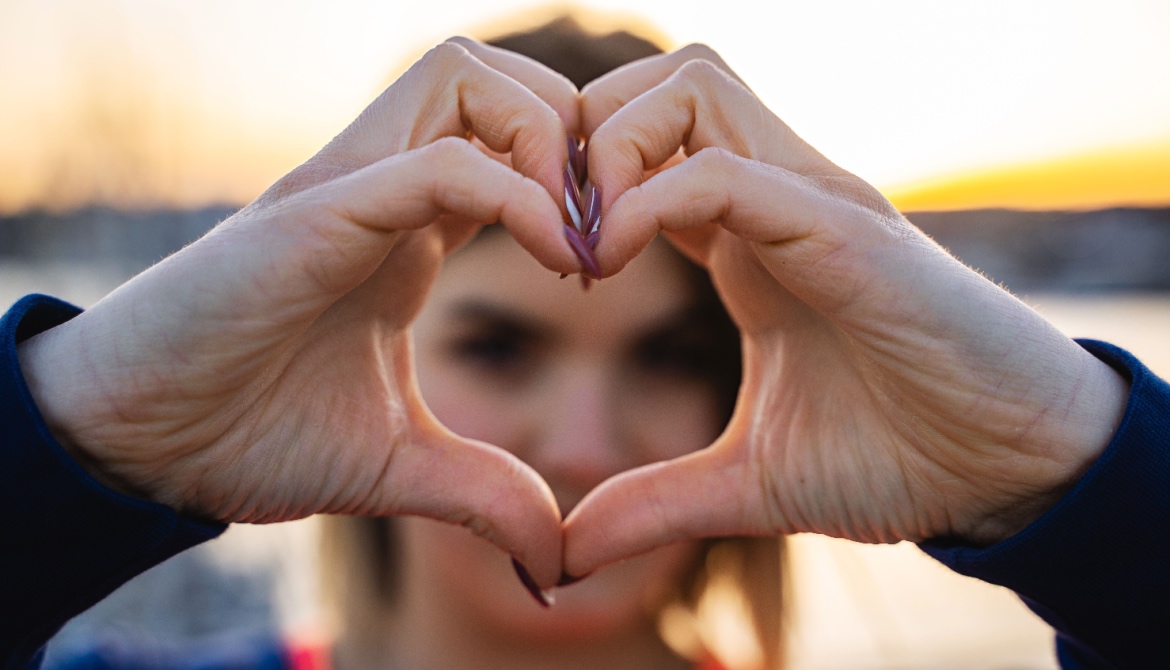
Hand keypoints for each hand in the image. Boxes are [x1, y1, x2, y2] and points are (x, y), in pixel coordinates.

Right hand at [17, 38, 585, 586]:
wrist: (137, 445)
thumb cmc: (248, 434)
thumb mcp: (398, 465)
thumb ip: (485, 490)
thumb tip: (554, 560)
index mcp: (408, 227)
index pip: (510, 139)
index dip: (578, 181)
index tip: (608, 262)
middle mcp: (381, 187)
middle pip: (498, 76)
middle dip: (574, 130)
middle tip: (603, 225)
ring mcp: (346, 191)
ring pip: (463, 77)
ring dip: (545, 139)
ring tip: (574, 235)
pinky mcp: (314, 217)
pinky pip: (435, 162)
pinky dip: (515, 195)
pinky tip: (556, 262)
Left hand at [563, 45, 1129, 575]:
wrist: (1008, 472)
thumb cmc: (898, 457)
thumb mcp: (749, 483)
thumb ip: (654, 503)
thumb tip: (567, 551)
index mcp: (749, 239)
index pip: (647, 146)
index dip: (580, 183)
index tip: (551, 260)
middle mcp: (777, 198)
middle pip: (659, 81)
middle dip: (586, 133)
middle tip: (554, 225)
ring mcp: (812, 202)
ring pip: (691, 86)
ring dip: (616, 147)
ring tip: (590, 241)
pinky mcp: (845, 230)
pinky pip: (727, 172)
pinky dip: (653, 200)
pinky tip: (614, 262)